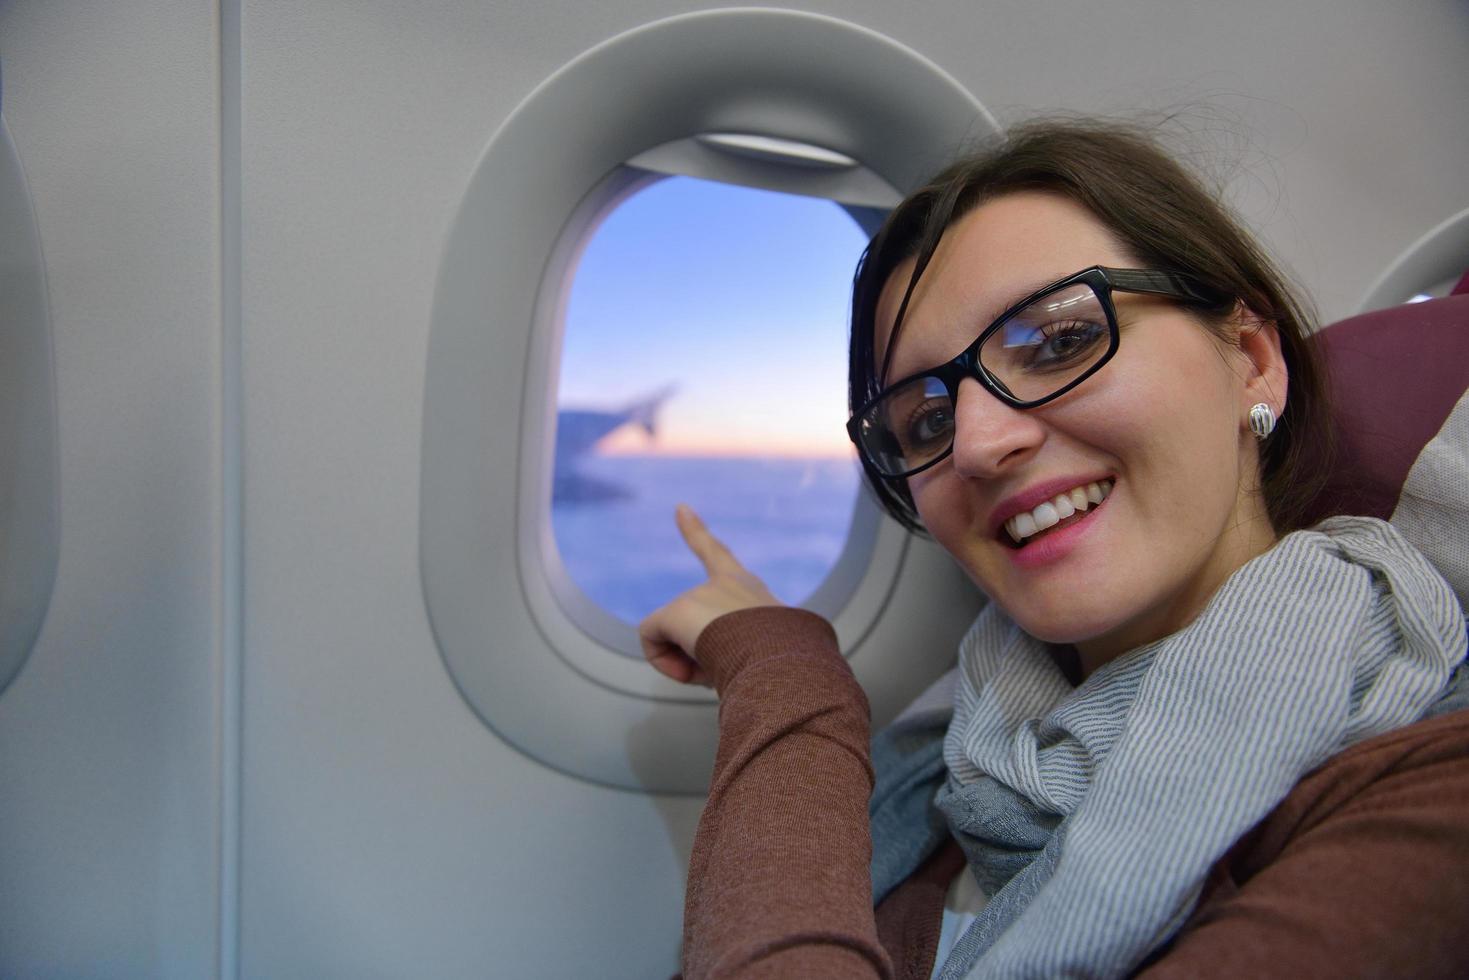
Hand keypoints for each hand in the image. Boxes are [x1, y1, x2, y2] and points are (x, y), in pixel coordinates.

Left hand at [638, 504, 782, 685]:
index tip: (680, 508)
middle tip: (730, 673)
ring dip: (694, 666)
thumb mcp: (762, 657)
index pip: (718, 555)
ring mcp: (699, 595)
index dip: (696, 531)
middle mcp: (725, 584)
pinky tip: (692, 672)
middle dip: (700, 658)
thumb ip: (732, 652)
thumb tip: (704, 664)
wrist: (781, 661)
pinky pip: (652, 641)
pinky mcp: (677, 611)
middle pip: (693, 627)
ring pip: (678, 642)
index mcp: (749, 589)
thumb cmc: (780, 666)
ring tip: (723, 672)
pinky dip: (666, 663)